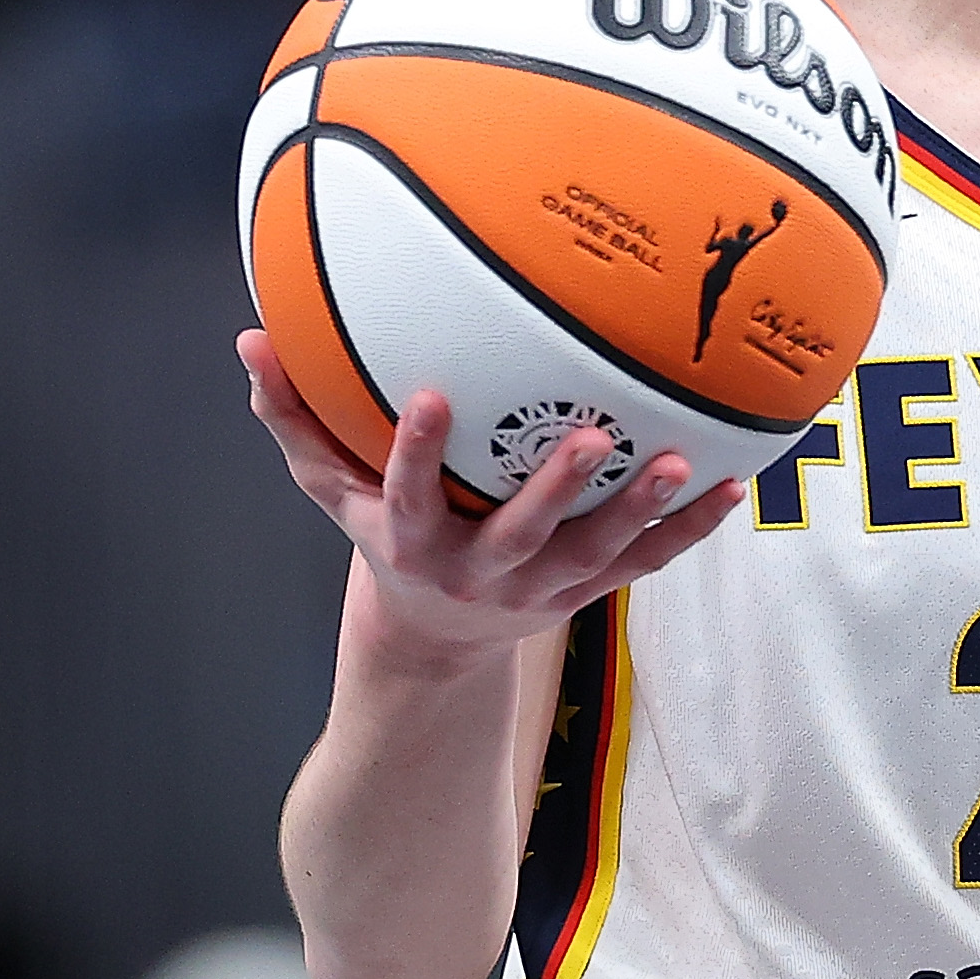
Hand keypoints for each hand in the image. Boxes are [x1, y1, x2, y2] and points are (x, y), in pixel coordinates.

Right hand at [238, 329, 742, 660]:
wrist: (431, 641)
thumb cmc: (381, 535)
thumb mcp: (327, 487)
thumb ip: (292, 416)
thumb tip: (250, 337)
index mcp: (413, 538)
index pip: (407, 490)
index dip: (414, 450)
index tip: (428, 399)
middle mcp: (480, 568)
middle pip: (519, 533)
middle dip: (554, 490)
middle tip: (591, 436)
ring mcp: (541, 586)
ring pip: (596, 553)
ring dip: (638, 511)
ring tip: (675, 463)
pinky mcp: (588, 591)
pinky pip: (645, 562)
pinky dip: (687, 529)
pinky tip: (730, 487)